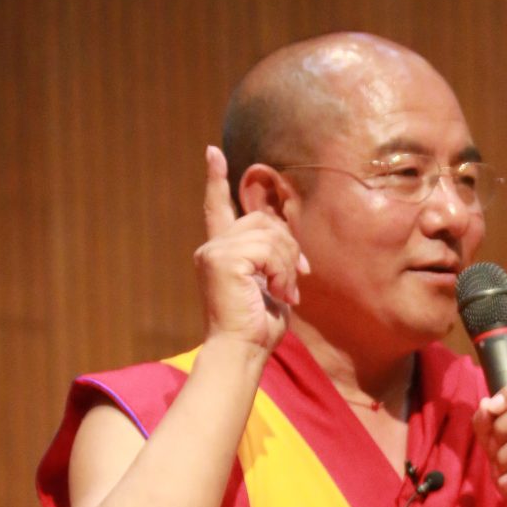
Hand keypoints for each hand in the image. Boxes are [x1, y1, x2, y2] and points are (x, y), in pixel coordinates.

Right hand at [192, 146, 309, 355]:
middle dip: (288, 250)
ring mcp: (215, 252)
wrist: (242, 353)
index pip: (217, 209)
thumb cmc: (257, 330)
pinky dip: (282, 272)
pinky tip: (279, 293)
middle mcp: (212, 247)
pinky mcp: (224, 260)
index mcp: (221, 253)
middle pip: (263, 221)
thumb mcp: (269, 286)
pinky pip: (268, 250)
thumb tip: (288, 245)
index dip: (216, 180)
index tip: (213, 152)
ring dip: (287, 265)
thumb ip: (272, 259)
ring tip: (285, 293)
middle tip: (294, 284)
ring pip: (269, 235)